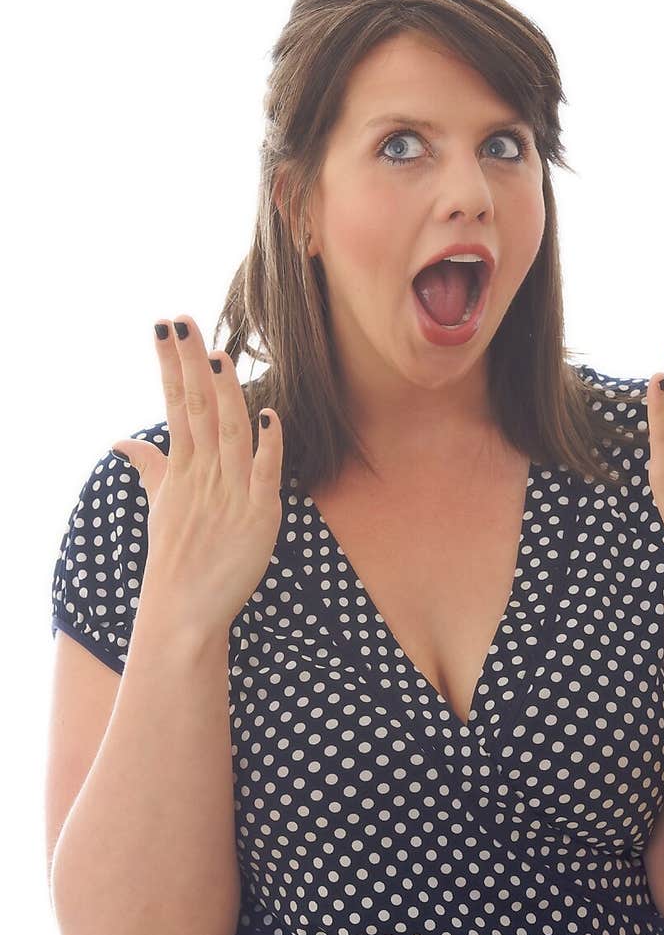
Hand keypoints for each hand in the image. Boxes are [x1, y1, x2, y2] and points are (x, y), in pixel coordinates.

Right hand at [110, 316, 282, 637]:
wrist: (184, 613)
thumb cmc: (175, 559)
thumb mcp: (161, 507)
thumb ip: (150, 468)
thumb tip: (122, 443)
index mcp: (182, 469)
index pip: (175, 404)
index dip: (171, 364)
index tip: (165, 326)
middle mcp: (203, 475)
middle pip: (197, 409)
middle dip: (189, 363)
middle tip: (182, 320)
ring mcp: (230, 494)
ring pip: (229, 433)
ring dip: (225, 394)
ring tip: (217, 355)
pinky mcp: (259, 516)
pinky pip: (264, 474)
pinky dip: (269, 446)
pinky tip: (270, 416)